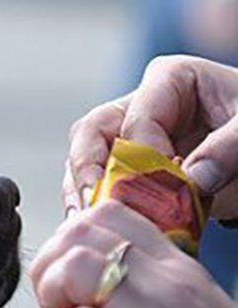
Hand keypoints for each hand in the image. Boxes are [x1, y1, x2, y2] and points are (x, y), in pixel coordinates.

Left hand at [29, 200, 237, 307]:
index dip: (69, 238)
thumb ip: (137, 299)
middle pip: (79, 233)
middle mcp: (162, 280)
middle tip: (54, 303)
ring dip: (52, 293)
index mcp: (172, 266)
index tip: (66, 272)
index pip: (108, 214)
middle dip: (49, 264)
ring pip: (74, 267)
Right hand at [63, 56, 237, 219]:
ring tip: (87, 220)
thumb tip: (193, 178)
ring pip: (84, 163)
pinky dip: (96, 209)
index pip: (137, 119)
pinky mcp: (126, 173)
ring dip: (84, 194)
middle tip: (94, 203)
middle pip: (91, 134)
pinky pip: (98, 189)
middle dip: (88, 172)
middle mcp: (137, 107)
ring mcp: (127, 141)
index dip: (144, 157)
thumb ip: (230, 148)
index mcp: (170, 81)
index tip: (165, 188)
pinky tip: (99, 227)